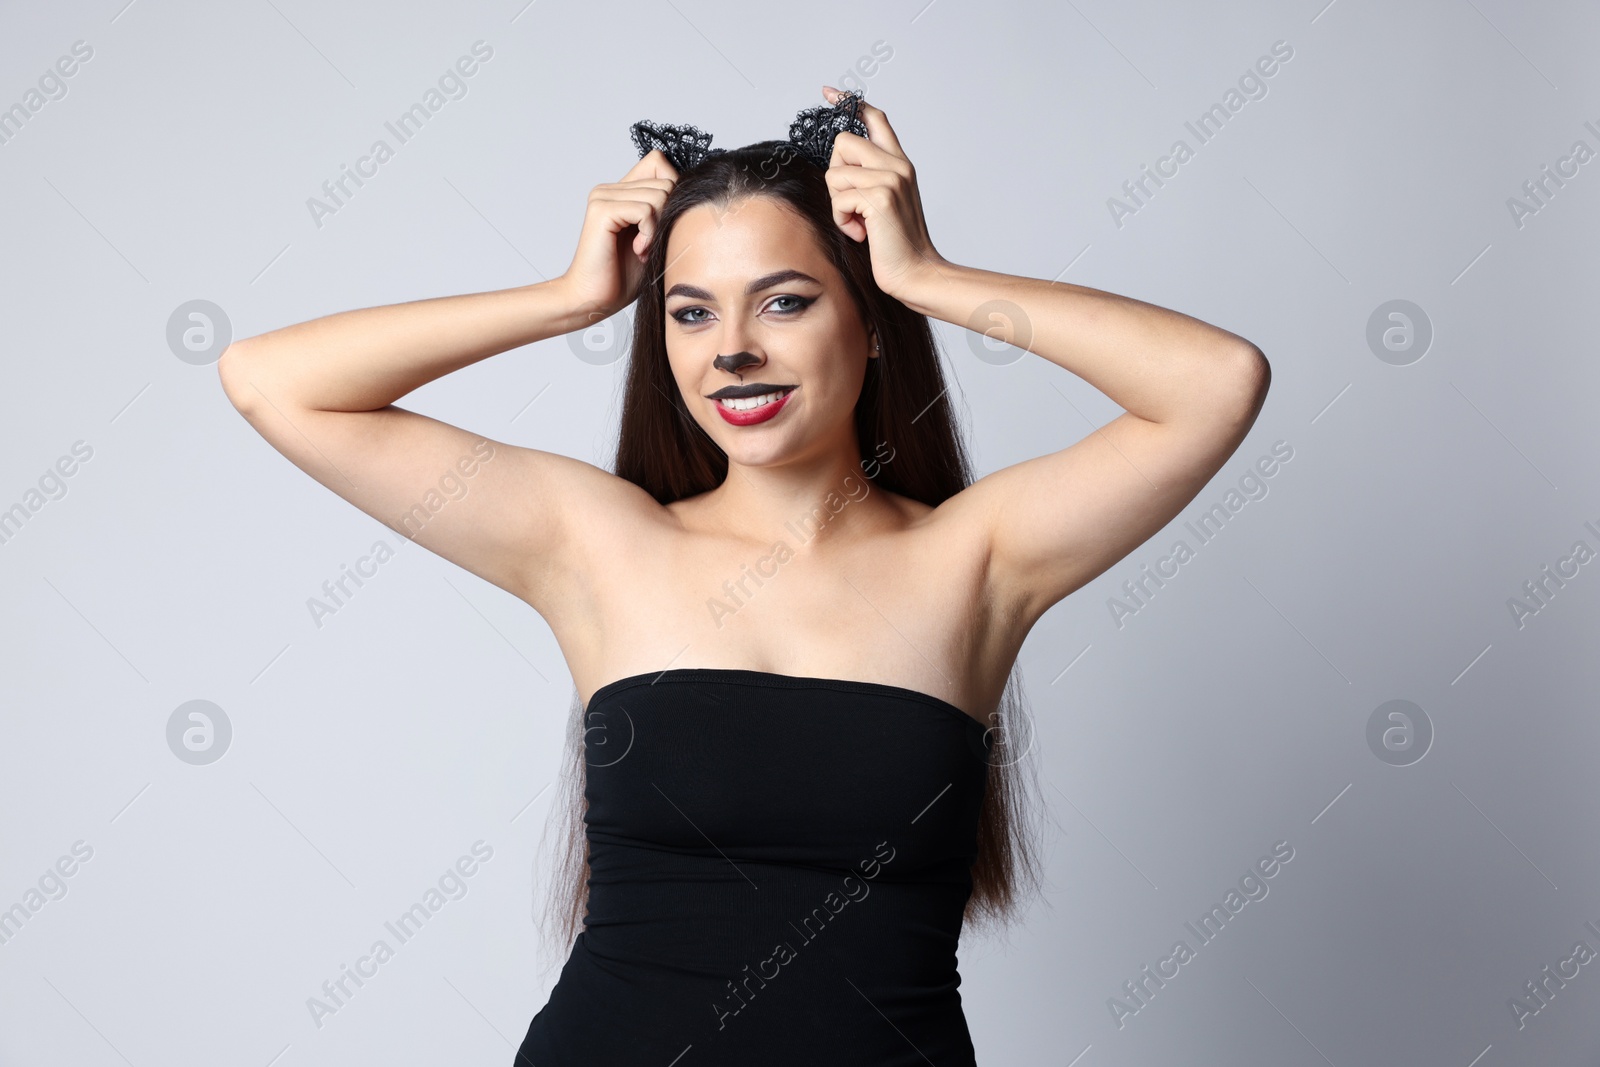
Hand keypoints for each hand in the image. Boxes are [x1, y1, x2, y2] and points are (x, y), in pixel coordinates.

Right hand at [556, 150, 677, 320]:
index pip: (659, 162)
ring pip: (659, 194)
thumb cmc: (624, 276)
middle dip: (668, 215)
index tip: (663, 225)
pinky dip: (649, 233)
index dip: (672, 190)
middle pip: (666, 180)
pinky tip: (638, 251)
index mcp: (622, 191)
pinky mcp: (602, 209)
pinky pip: (646, 209)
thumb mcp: (655, 237)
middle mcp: (610, 188)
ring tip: (643, 250)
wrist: (594, 299)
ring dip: (659, 228)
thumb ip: (665, 210)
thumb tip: (693, 190)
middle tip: (651, 244)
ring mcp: (604, 196)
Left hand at [822, 86, 948, 301]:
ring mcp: (891, 179)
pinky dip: (842, 220)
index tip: (829, 93)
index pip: (875, 118)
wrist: (916, 272)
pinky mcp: (880, 198)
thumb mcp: (884, 203)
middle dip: (836, 174)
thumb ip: (870, 179)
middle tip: (851, 204)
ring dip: (838, 204)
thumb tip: (839, 166)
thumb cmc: (896, 245)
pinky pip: (839, 198)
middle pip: (842, 142)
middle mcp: (898, 165)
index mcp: (900, 164)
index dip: (850, 103)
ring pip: (835, 173)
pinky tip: (861, 234)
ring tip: (859, 224)